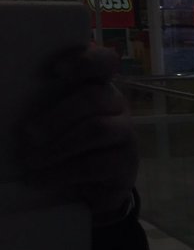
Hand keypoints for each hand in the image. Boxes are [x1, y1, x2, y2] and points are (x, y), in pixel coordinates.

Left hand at [16, 45, 138, 222]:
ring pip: (97, 130)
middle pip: (93, 98)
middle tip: (28, 134)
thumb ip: (38, 103)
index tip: (57, 71)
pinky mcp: (125, 163)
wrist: (84, 189)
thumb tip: (5, 102)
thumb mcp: (48, 119)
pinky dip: (62, 172)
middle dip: (57, 116)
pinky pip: (97, 164)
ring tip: (30, 161)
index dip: (87, 61)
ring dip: (58, 146)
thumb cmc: (59, 143)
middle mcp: (115, 105)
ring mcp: (125, 134)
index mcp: (95, 85)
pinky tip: (38, 178)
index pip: (105, 62)